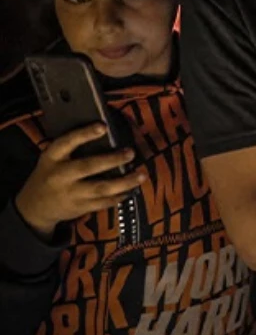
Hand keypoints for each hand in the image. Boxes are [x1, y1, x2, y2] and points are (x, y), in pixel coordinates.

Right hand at [14, 124, 144, 240]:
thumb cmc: (49, 175)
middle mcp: (61, 176)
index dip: (85, 134)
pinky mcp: (80, 208)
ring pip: (101, 188)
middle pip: (88, 167)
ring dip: (125, 182)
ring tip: (141, 174)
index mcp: (52, 158)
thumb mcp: (52, 159)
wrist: (34, 207)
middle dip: (112, 160)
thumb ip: (71, 148)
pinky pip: (104, 202)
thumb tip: (105, 133)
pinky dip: (120, 196)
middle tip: (130, 153)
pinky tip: (131, 189)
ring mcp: (71, 194)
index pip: (66, 143)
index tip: (103, 126)